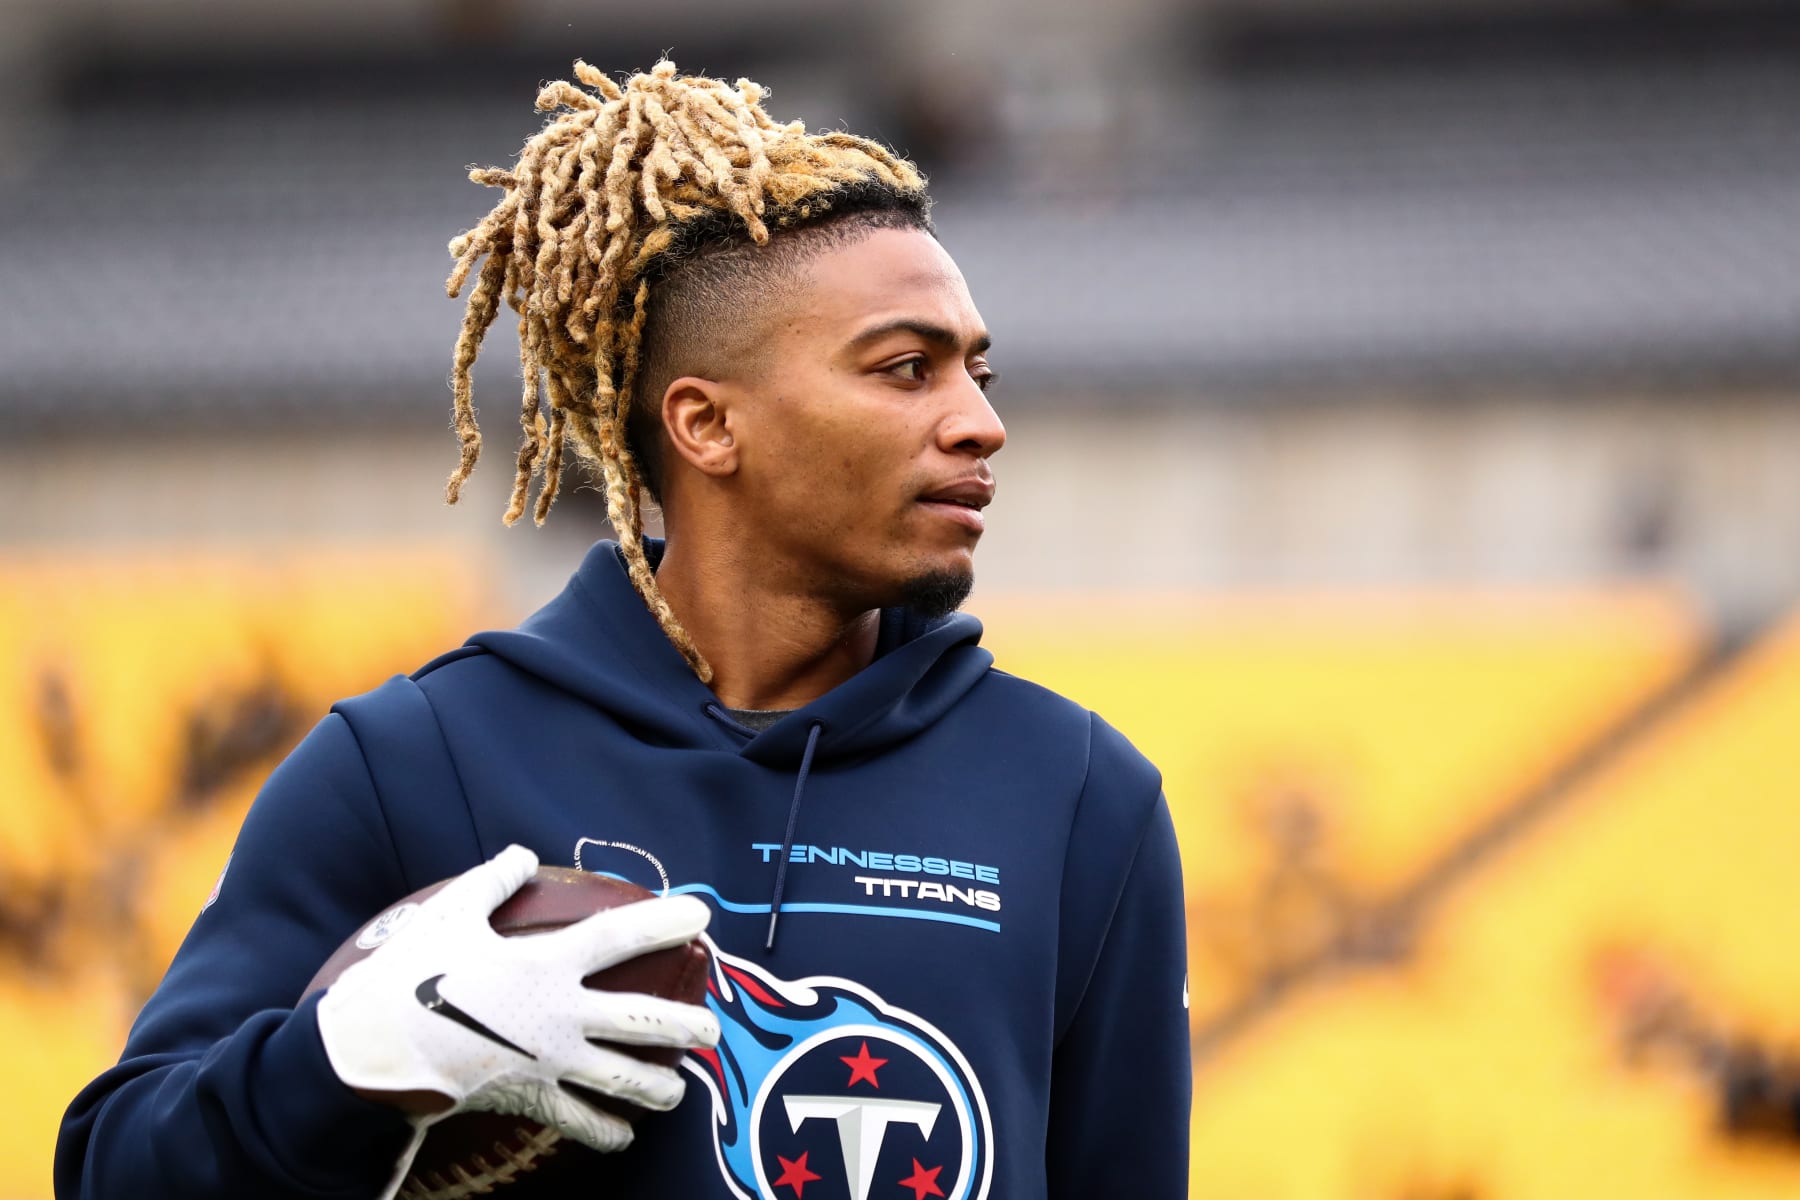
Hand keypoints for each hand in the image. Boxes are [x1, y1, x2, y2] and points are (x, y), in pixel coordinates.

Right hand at [315, 845, 718, 1153]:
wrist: (374, 1050)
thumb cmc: (412, 974)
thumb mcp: (451, 913)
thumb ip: (493, 880)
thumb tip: (519, 853)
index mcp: (546, 965)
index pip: (619, 937)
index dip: (663, 923)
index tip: (701, 915)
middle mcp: (560, 1016)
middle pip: (641, 1021)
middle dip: (685, 1025)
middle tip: (713, 1028)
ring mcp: (549, 1062)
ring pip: (621, 1080)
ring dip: (658, 1087)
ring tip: (680, 1088)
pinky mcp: (529, 1098)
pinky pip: (576, 1122)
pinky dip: (604, 1132)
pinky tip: (623, 1136)